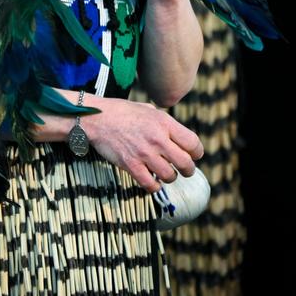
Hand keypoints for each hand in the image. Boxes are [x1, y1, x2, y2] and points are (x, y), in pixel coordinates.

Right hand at [84, 97, 203, 192]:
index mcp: (164, 122)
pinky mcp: (131, 165)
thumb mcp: (149, 109)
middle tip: (185, 170)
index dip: (197, 152)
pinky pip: (150, 184)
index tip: (194, 155)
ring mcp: (144, 153)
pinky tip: (152, 180)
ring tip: (165, 173)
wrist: (98, 118)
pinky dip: (154, 186)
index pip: (193, 143)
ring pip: (169, 176)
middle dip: (188, 170)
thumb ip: (165, 123)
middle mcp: (157, 138)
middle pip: (185, 163)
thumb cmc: (123, 112)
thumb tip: (178, 136)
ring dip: (170, 177)